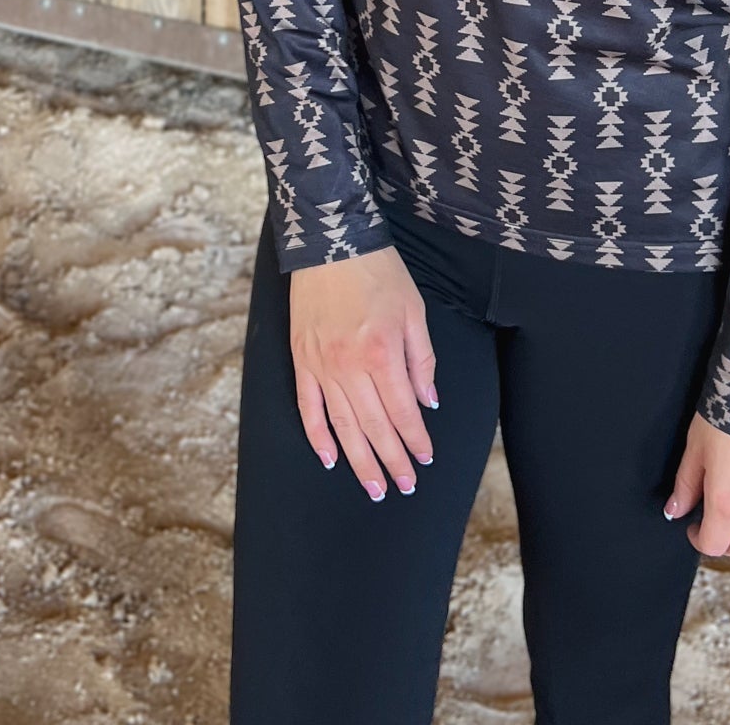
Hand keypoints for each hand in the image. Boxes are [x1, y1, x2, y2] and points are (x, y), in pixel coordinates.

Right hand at [289, 245, 438, 499]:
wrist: (331, 242)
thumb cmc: (378, 272)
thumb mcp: (413, 310)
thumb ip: (422, 360)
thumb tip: (427, 402)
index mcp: (382, 353)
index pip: (402, 412)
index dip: (415, 441)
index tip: (424, 461)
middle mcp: (350, 367)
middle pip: (374, 427)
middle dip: (391, 461)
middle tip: (403, 487)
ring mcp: (321, 366)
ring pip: (342, 426)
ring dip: (359, 461)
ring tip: (373, 488)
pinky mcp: (301, 360)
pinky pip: (308, 408)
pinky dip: (318, 437)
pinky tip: (330, 459)